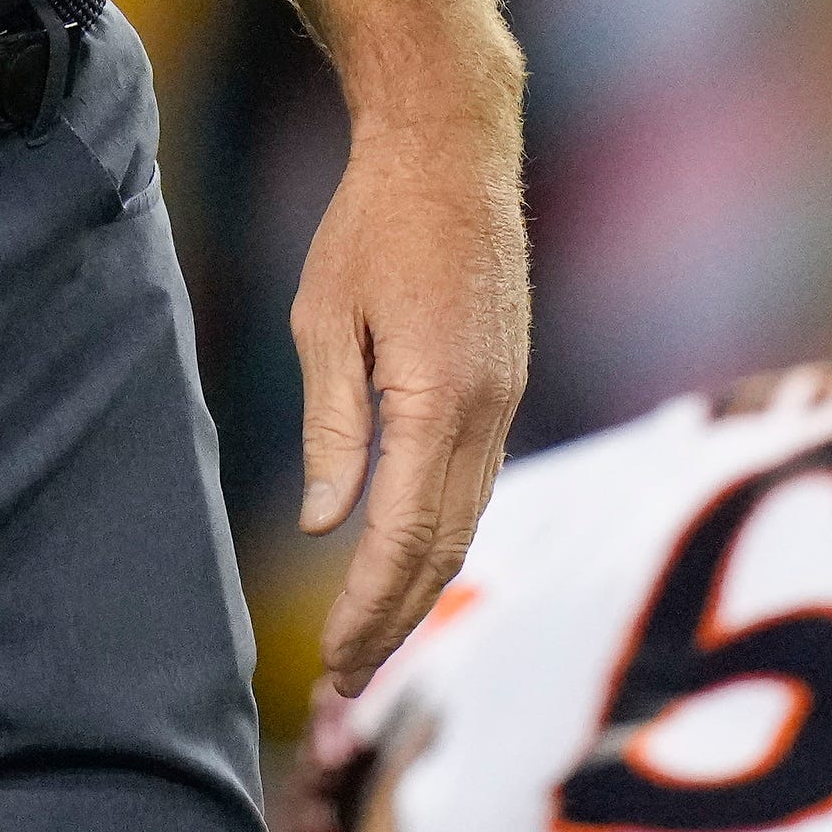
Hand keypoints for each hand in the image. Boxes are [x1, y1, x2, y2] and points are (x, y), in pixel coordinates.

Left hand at [293, 110, 529, 695]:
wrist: (452, 149)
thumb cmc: (372, 224)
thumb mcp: (325, 319)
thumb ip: (332, 427)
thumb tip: (330, 525)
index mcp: (439, 400)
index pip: (402, 536)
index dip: (368, 607)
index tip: (332, 661)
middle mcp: (487, 411)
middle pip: (443, 547)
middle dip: (395, 620)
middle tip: (347, 682)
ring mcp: (507, 399)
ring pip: (468, 522)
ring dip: (421, 588)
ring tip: (372, 641)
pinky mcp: (505, 384)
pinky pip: (478, 483)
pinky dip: (443, 537)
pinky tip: (409, 564)